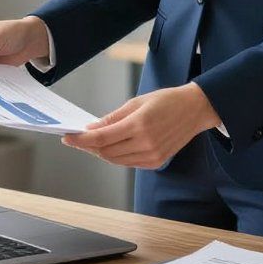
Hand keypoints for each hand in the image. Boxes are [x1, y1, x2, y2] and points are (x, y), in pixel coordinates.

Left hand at [62, 84, 221, 168]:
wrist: (194, 110)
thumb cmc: (166, 101)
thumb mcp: (136, 102)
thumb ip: (112, 118)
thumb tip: (92, 128)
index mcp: (139, 124)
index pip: (102, 138)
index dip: (81, 140)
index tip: (68, 138)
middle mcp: (145, 143)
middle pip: (106, 152)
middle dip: (89, 146)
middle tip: (78, 138)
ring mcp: (152, 155)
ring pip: (116, 160)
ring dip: (101, 152)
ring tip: (93, 142)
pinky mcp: (156, 162)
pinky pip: (128, 163)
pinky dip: (116, 156)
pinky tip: (112, 147)